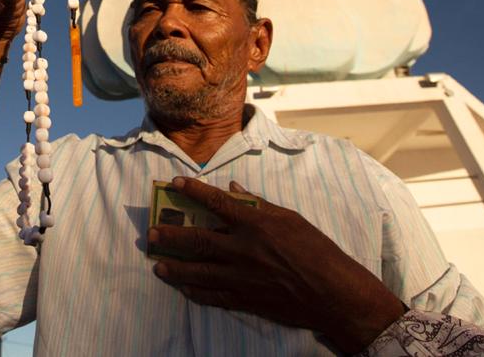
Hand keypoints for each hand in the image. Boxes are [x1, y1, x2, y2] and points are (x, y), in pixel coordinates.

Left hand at [148, 177, 404, 353]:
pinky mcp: (245, 299)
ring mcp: (242, 277)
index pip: (217, 203)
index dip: (194, 192)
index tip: (176, 184)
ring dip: (176, 267)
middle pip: (198, 241)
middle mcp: (243, 250)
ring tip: (158, 264)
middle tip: (151, 234)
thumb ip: (258, 204)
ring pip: (199, 272)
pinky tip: (184, 287)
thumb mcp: (291, 218)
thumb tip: (233, 188)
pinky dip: (196, 291)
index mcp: (255, 225)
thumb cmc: (316, 250)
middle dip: (172, 236)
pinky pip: (213, 296)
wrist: (332, 293)